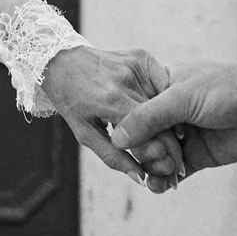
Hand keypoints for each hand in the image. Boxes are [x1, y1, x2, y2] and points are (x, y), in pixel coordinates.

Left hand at [40, 46, 184, 192]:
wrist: (60, 60)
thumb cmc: (70, 101)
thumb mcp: (85, 134)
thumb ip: (113, 157)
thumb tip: (141, 178)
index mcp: (111, 101)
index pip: (151, 132)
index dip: (166, 154)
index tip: (173, 170)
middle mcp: (126, 80)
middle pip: (162, 118)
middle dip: (173, 143)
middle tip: (176, 162)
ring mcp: (136, 65)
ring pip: (166, 101)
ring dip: (170, 121)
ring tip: (169, 138)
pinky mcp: (141, 56)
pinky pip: (162, 83)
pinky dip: (164, 99)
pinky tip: (159, 110)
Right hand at [110, 60, 236, 178]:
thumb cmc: (231, 88)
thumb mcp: (184, 96)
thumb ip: (149, 117)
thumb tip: (117, 138)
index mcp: (160, 87)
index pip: (129, 109)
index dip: (126, 127)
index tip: (125, 140)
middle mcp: (168, 112)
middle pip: (140, 137)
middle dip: (143, 151)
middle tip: (155, 156)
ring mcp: (182, 135)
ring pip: (153, 157)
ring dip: (152, 167)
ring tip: (161, 172)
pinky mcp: (196, 156)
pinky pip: (171, 173)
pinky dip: (162, 181)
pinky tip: (158, 186)